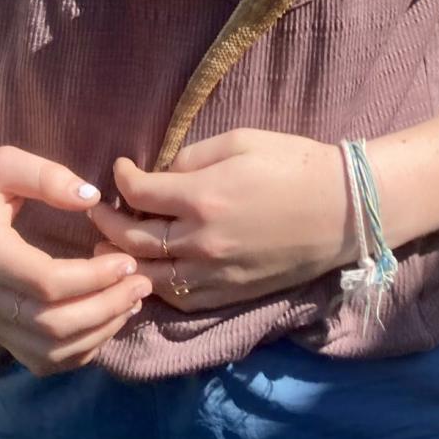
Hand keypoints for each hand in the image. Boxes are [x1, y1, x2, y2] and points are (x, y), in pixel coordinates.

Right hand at [0, 146, 151, 374]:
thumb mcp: (2, 163)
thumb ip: (46, 176)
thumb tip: (92, 197)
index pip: (46, 284)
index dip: (94, 278)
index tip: (128, 260)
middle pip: (53, 325)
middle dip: (106, 308)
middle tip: (143, 282)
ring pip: (50, 350)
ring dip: (98, 332)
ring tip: (133, 300)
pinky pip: (41, 359)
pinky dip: (79, 351)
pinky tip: (106, 322)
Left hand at [87, 130, 353, 310]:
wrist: (342, 209)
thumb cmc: (293, 162)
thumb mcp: (240, 141)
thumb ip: (192, 157)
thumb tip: (160, 174)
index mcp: (203, 196)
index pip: (140, 193)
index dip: (122, 179)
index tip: (120, 169)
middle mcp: (201, 240)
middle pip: (134, 240)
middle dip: (108, 224)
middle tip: (96, 211)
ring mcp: (215, 273)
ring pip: (150, 276)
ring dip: (123, 261)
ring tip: (108, 248)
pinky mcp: (229, 293)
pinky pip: (180, 297)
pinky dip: (156, 286)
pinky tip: (148, 272)